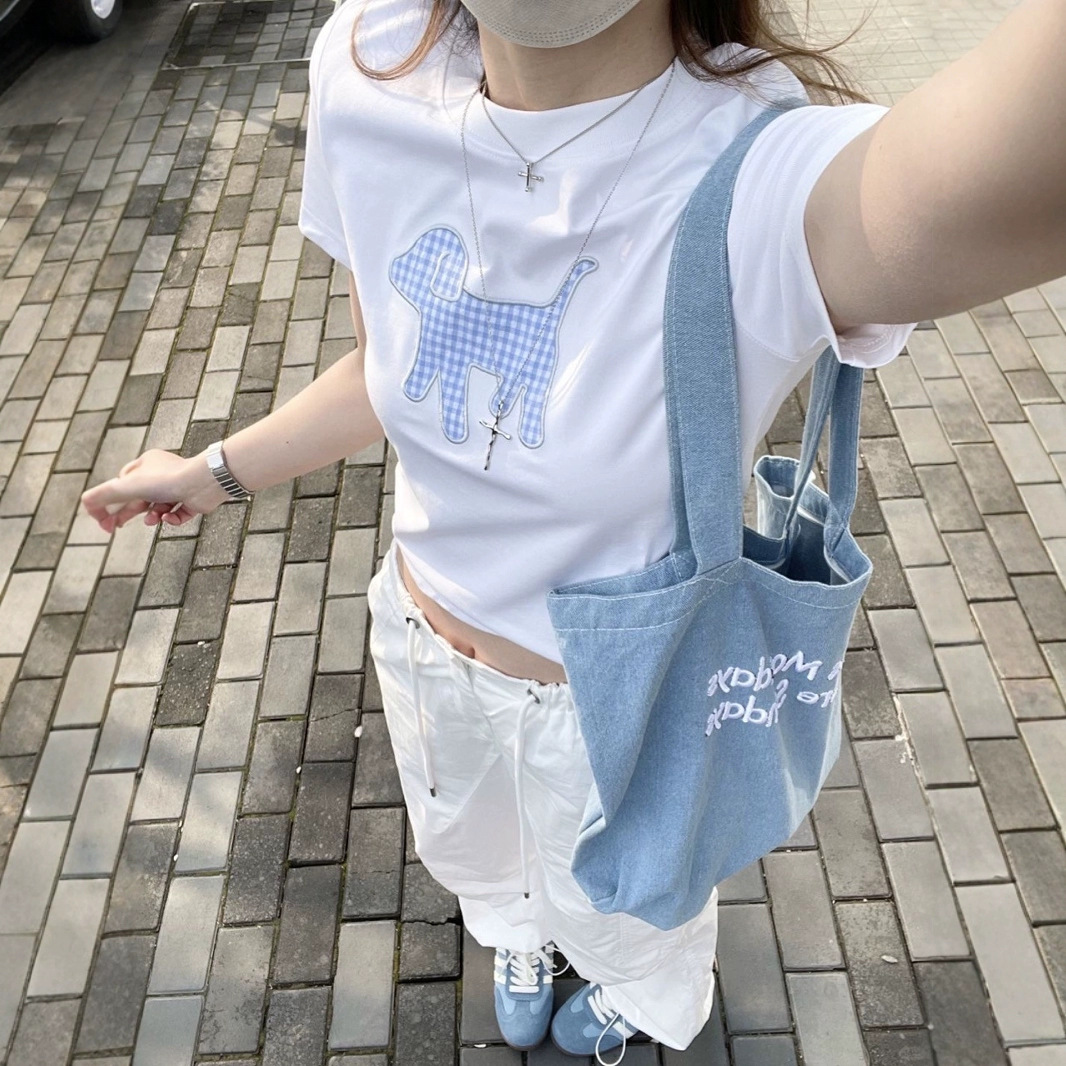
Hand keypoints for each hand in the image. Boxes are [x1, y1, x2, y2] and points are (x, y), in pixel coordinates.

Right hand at [80, 448, 230, 534]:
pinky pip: (177, 514)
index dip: (109, 502)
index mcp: (145, 464)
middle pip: (138, 498)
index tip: (103, 521)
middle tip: (113, 528)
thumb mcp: (127, 486)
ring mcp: (179, 487)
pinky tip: (171, 517)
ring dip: (152, 516)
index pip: (121, 483)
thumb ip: (103, 495)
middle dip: (126, 513)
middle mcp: (162, 474)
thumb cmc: (167, 479)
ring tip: (153, 520)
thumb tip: (84, 504)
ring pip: (157, 507)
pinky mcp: (193, 500)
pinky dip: (172, 519)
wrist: (204, 483)